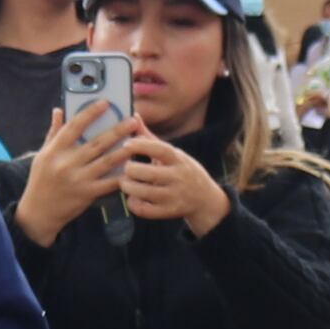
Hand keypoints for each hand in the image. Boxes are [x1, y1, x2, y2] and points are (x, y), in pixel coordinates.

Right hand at [13, 104, 130, 244]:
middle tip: (132, 120)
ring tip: (138, 141)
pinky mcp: (87, 193)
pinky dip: (122, 175)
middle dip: (117, 130)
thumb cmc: (40, 181)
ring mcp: (78, 179)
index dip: (90, 113)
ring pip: (107, 161)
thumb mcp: (42, 155)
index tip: (105, 103)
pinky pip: (109, 182)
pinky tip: (133, 167)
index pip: (74, 126)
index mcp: (55, 150)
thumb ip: (53, 133)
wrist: (38, 213)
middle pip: (96, 143)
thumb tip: (58, 110)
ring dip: (124, 150)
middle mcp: (67, 163)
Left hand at [114, 124, 232, 234]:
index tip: (125, 144)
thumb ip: (150, 138)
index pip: (160, 149)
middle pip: (149, 173)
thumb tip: (133, 116)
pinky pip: (145, 210)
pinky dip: (133, 203)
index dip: (141, 145)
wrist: (205, 199)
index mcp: (179, 159)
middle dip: (131, 170)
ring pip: (144, 192)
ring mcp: (174, 196)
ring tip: (125, 182)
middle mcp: (178, 177)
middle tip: (126, 168)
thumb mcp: (172, 153)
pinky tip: (132, 197)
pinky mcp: (169, 212)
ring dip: (129, 187)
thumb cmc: (182, 170)